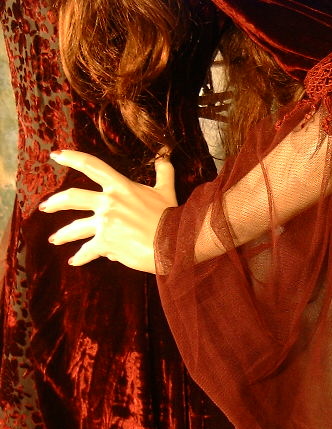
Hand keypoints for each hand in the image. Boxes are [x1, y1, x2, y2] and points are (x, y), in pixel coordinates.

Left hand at [40, 150, 177, 272]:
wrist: (174, 240)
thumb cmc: (171, 215)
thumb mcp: (167, 189)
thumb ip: (163, 171)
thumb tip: (165, 154)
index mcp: (121, 186)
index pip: (92, 166)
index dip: (72, 158)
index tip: (56, 155)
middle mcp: (109, 202)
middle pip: (72, 198)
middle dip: (55, 203)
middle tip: (45, 207)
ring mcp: (105, 223)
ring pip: (75, 228)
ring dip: (63, 235)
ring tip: (55, 239)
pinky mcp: (106, 243)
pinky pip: (87, 251)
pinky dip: (81, 257)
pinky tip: (75, 261)